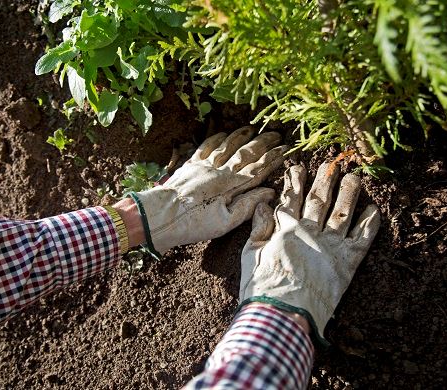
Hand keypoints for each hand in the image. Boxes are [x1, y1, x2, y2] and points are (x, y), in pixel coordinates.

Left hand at [129, 126, 287, 254]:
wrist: (160, 215)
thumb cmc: (193, 223)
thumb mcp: (225, 223)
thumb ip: (247, 206)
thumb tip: (269, 192)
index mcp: (231, 186)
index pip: (258, 168)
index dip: (273, 157)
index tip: (286, 148)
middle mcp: (220, 170)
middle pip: (246, 152)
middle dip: (263, 142)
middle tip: (276, 133)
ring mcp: (205, 164)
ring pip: (228, 144)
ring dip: (242, 135)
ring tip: (253, 128)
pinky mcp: (191, 163)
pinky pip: (207, 145)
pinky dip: (217, 137)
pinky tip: (224, 133)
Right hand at [239, 163, 380, 343]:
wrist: (282, 316)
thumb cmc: (262, 288)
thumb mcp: (251, 255)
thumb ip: (258, 228)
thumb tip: (263, 205)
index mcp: (285, 229)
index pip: (290, 199)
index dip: (295, 181)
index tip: (298, 167)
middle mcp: (309, 232)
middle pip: (318, 200)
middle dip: (324, 180)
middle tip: (330, 164)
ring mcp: (330, 245)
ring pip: (342, 212)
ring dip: (348, 193)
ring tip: (354, 178)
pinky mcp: (347, 263)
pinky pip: (362, 238)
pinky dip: (370, 223)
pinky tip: (373, 209)